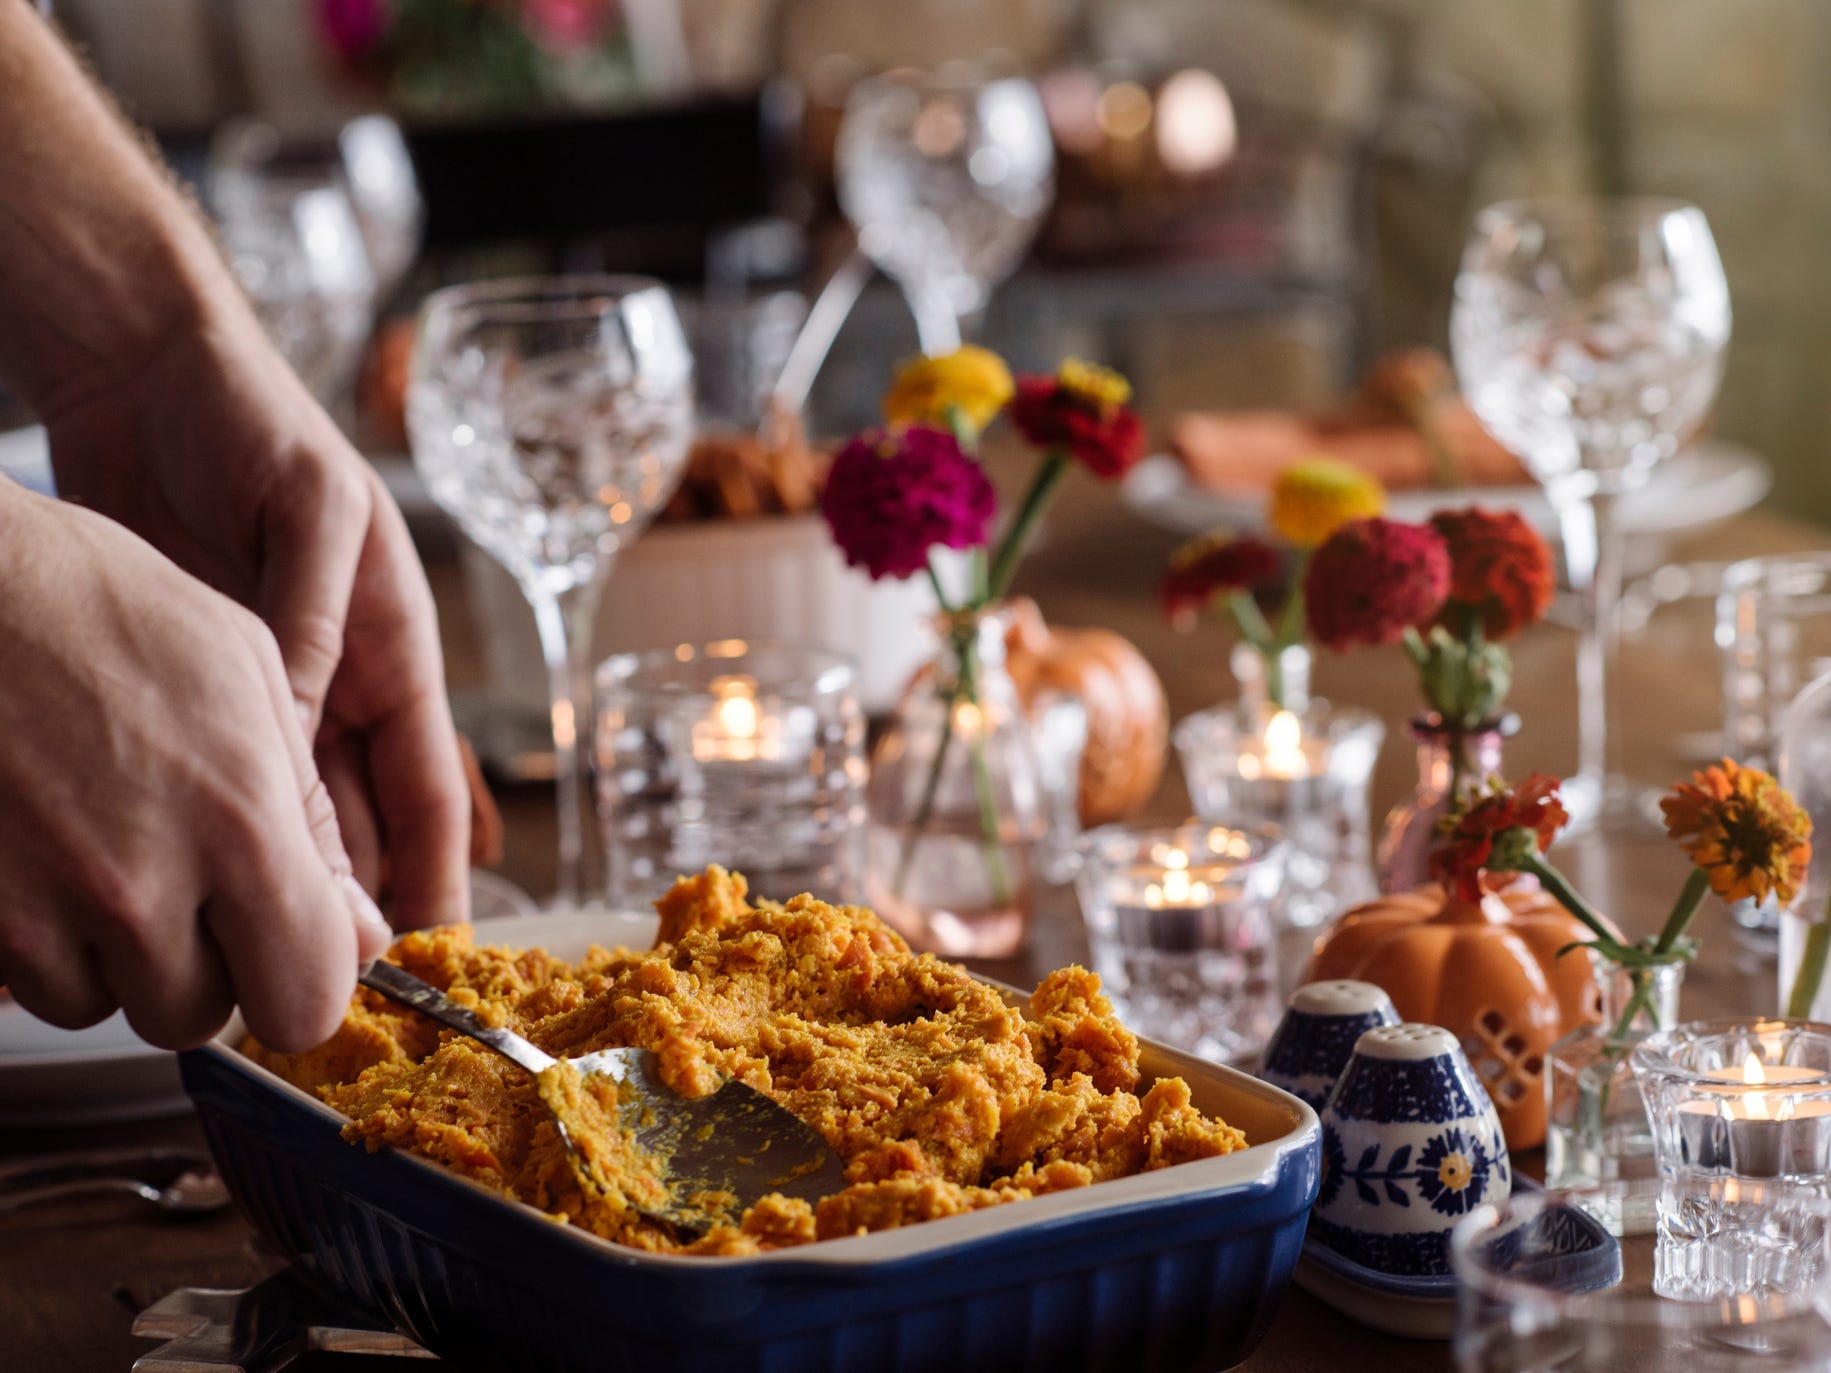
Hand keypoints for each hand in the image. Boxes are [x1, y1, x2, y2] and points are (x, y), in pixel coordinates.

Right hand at [0, 484, 393, 1050]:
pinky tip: (44, 856)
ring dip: (119, 958)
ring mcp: (39, 911)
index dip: (304, 981)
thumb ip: (312, 821)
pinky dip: (44, 944)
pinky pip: (31, 985)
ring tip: (106, 848)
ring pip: (110, 1005)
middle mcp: (140, 889)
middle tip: (192, 886)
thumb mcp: (247, 679)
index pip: (307, 999)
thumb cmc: (96, 606)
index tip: (294, 947)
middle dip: (210, 968)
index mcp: (241, 828)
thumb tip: (358, 933)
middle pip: (204, 1017)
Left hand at [42, 308, 470, 927]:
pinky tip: (208, 886)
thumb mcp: (311, 515)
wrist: (150, 372)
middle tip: (339, 988)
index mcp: (397, 648)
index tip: (441, 954)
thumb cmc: (256, 422)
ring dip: (290, 884)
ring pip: (293, 818)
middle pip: (363, 824)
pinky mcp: (203, 685)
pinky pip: (224, 783)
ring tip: (271, 961)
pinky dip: (224, 837)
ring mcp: (273, 691)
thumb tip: (305, 727)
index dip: (442, 875)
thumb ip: (312, 622)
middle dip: (359, 905)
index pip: (432, 790)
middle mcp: (342, 686)